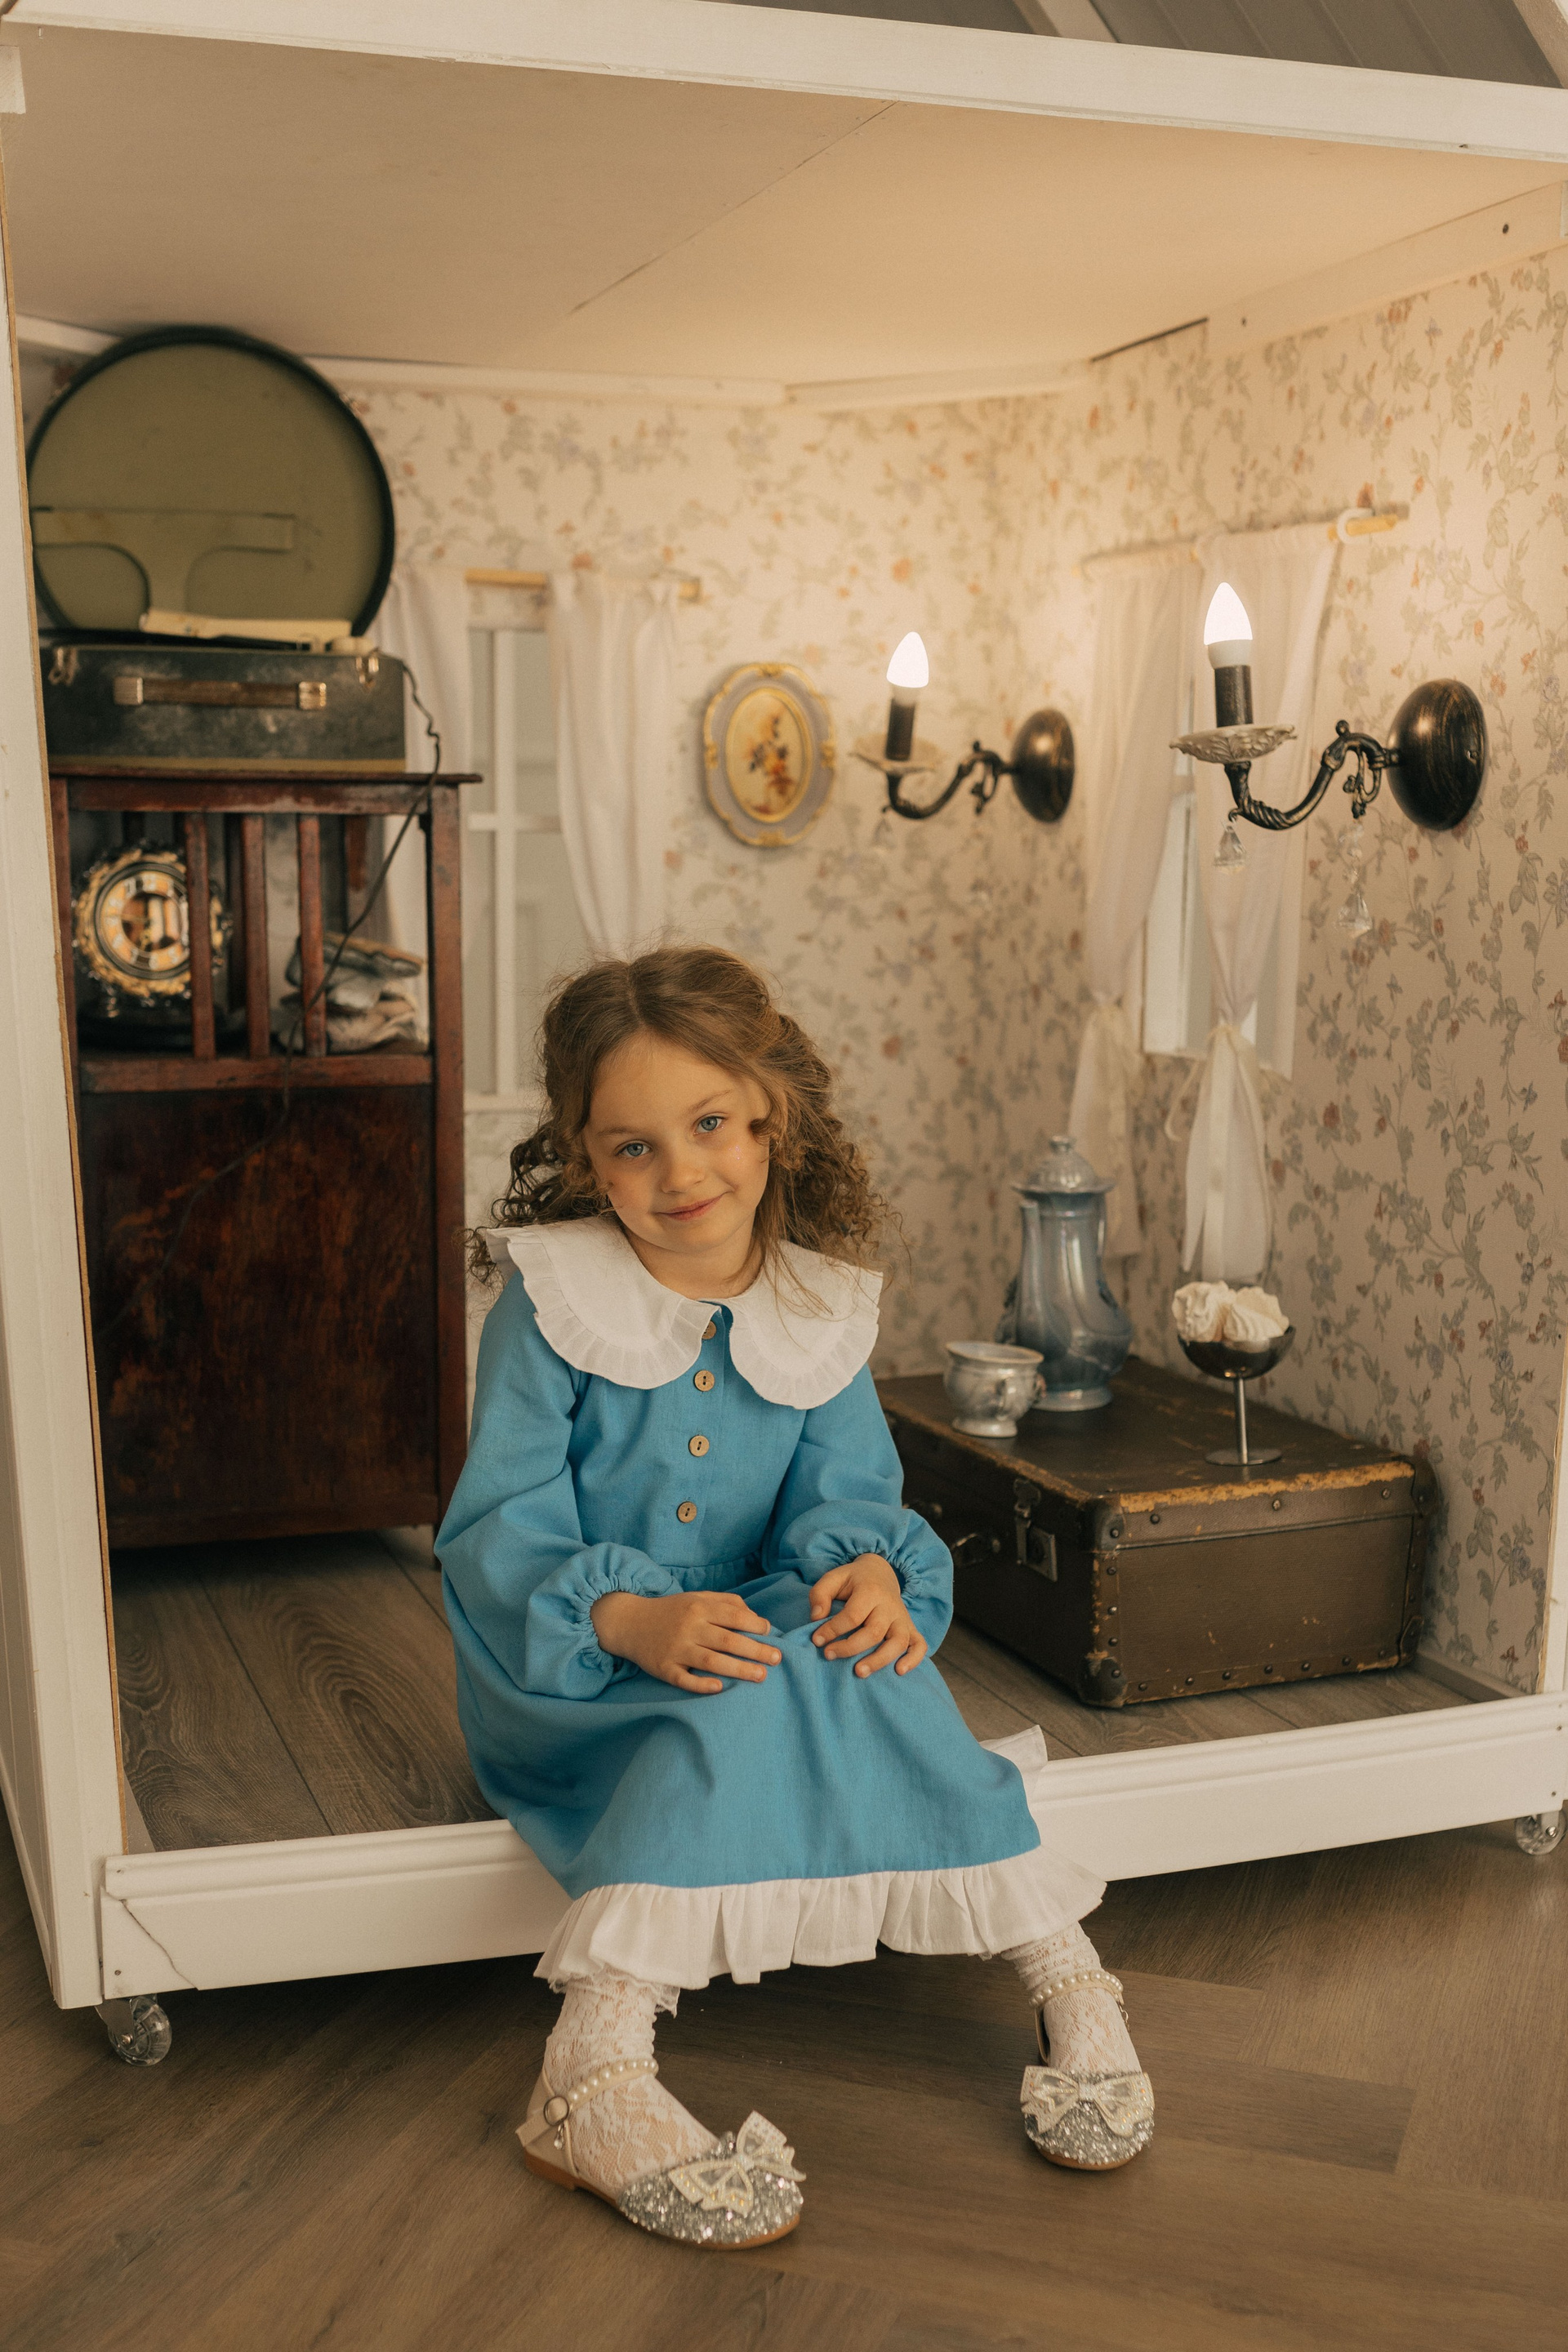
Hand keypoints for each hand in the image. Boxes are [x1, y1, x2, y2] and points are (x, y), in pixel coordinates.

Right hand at [591, 1588, 780, 1695]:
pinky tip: (719, 1688)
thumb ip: (727, 1603)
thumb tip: (757, 1619)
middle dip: (755, 1650)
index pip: (734, 1616)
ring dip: (738, 1669)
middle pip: (727, 1640)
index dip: (755, 1625)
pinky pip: (684, 1679)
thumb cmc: (673, 1611)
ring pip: (711, 1661)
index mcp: (699, 1608)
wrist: (630, 1622)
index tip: (770, 1634)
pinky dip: (701, 1685)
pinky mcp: (663, 1668)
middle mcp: (689, 1627)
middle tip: (776, 1659)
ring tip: (760, 1676)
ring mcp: (675, 1649)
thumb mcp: (698, 1598)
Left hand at [809, 1553, 926, 1678]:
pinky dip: (914, 1659)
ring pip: (898, 1642)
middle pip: (874, 1632)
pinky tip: (899, 1671)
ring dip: (879, 1660)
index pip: (852, 1615)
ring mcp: (902, 1618)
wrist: (880, 1573)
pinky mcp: (910, 1628)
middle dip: (850, 1648)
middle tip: (828, 1655)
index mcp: (870, 1590)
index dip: (832, 1630)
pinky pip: (919, 1645)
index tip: (816, 1640)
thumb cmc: (853, 1581)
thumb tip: (816, 1618)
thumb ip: (820, 1594)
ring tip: (859, 1672)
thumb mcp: (833, 1578)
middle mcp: (890, 1605)